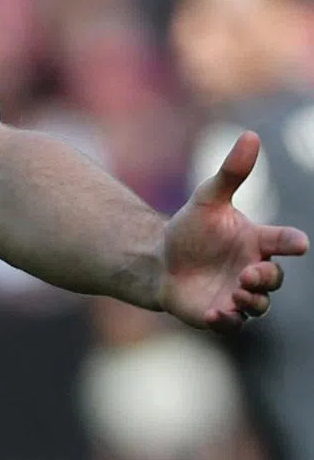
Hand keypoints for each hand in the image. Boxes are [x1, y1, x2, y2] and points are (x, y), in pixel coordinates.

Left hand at [160, 131, 308, 331]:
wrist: (160, 260)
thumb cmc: (190, 229)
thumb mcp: (207, 199)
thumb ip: (231, 173)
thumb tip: (251, 135)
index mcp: (256, 242)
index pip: (282, 241)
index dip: (291, 242)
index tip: (299, 243)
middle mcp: (253, 270)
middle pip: (275, 279)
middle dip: (267, 277)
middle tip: (249, 272)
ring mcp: (239, 294)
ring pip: (259, 304)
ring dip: (253, 300)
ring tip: (238, 291)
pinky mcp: (220, 313)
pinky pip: (233, 323)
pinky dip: (227, 320)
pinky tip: (214, 313)